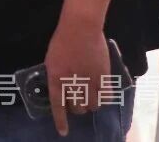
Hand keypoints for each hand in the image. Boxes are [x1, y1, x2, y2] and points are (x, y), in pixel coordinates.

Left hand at [44, 19, 109, 136]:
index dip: (61, 120)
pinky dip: (103, 98)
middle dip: (77, 108)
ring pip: (92, 105)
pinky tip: (101, 94)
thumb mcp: (52, 59)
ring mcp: (89, 81)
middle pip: (77, 108)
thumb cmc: (62, 40)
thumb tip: (62, 88)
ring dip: (90, 104)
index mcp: (56, 78)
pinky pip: (105, 96)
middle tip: (77, 102)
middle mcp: (72, 83)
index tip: (63, 132)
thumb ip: (57, 76)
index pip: (58, 105)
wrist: (80, 27)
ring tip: (89, 96)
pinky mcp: (103, 77)